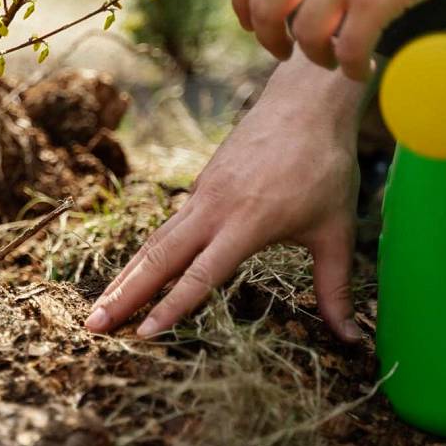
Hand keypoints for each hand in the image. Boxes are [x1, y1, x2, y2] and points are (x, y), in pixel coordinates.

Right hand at [84, 53, 363, 341]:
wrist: (304, 105)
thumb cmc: (325, 168)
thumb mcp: (337, 232)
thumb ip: (336, 289)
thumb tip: (354, 340)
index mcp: (246, 224)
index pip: (200, 274)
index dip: (172, 307)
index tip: (144, 333)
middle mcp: (213, 210)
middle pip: (158, 259)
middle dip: (123, 295)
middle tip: (92, 326)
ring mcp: (201, 196)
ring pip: (153, 243)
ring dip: (124, 277)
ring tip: (97, 308)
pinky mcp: (199, 187)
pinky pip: (166, 227)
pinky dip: (143, 256)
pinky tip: (129, 276)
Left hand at [235, 0, 445, 80]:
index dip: (242, 7)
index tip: (252, 25)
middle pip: (264, 8)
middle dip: (271, 40)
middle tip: (287, 52)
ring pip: (304, 33)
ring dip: (317, 56)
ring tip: (336, 59)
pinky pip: (349, 47)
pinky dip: (352, 66)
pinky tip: (363, 68)